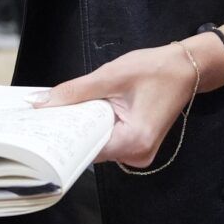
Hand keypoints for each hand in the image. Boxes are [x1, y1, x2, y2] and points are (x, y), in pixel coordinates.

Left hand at [34, 43, 201, 168]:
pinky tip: (82, 113)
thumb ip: (74, 92)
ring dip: (81, 128)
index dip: (61, 137)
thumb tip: (40, 103)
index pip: (86, 149)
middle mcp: (137, 155)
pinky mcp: (136, 145)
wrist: (185, 68)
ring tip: (60, 111)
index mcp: (134, 141)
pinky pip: (107, 140)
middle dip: (68, 131)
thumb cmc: (155, 69)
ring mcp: (138, 153)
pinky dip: (94, 127)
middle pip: (91, 149)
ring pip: (98, 144)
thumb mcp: (110, 75)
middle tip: (41, 115)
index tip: (38, 127)